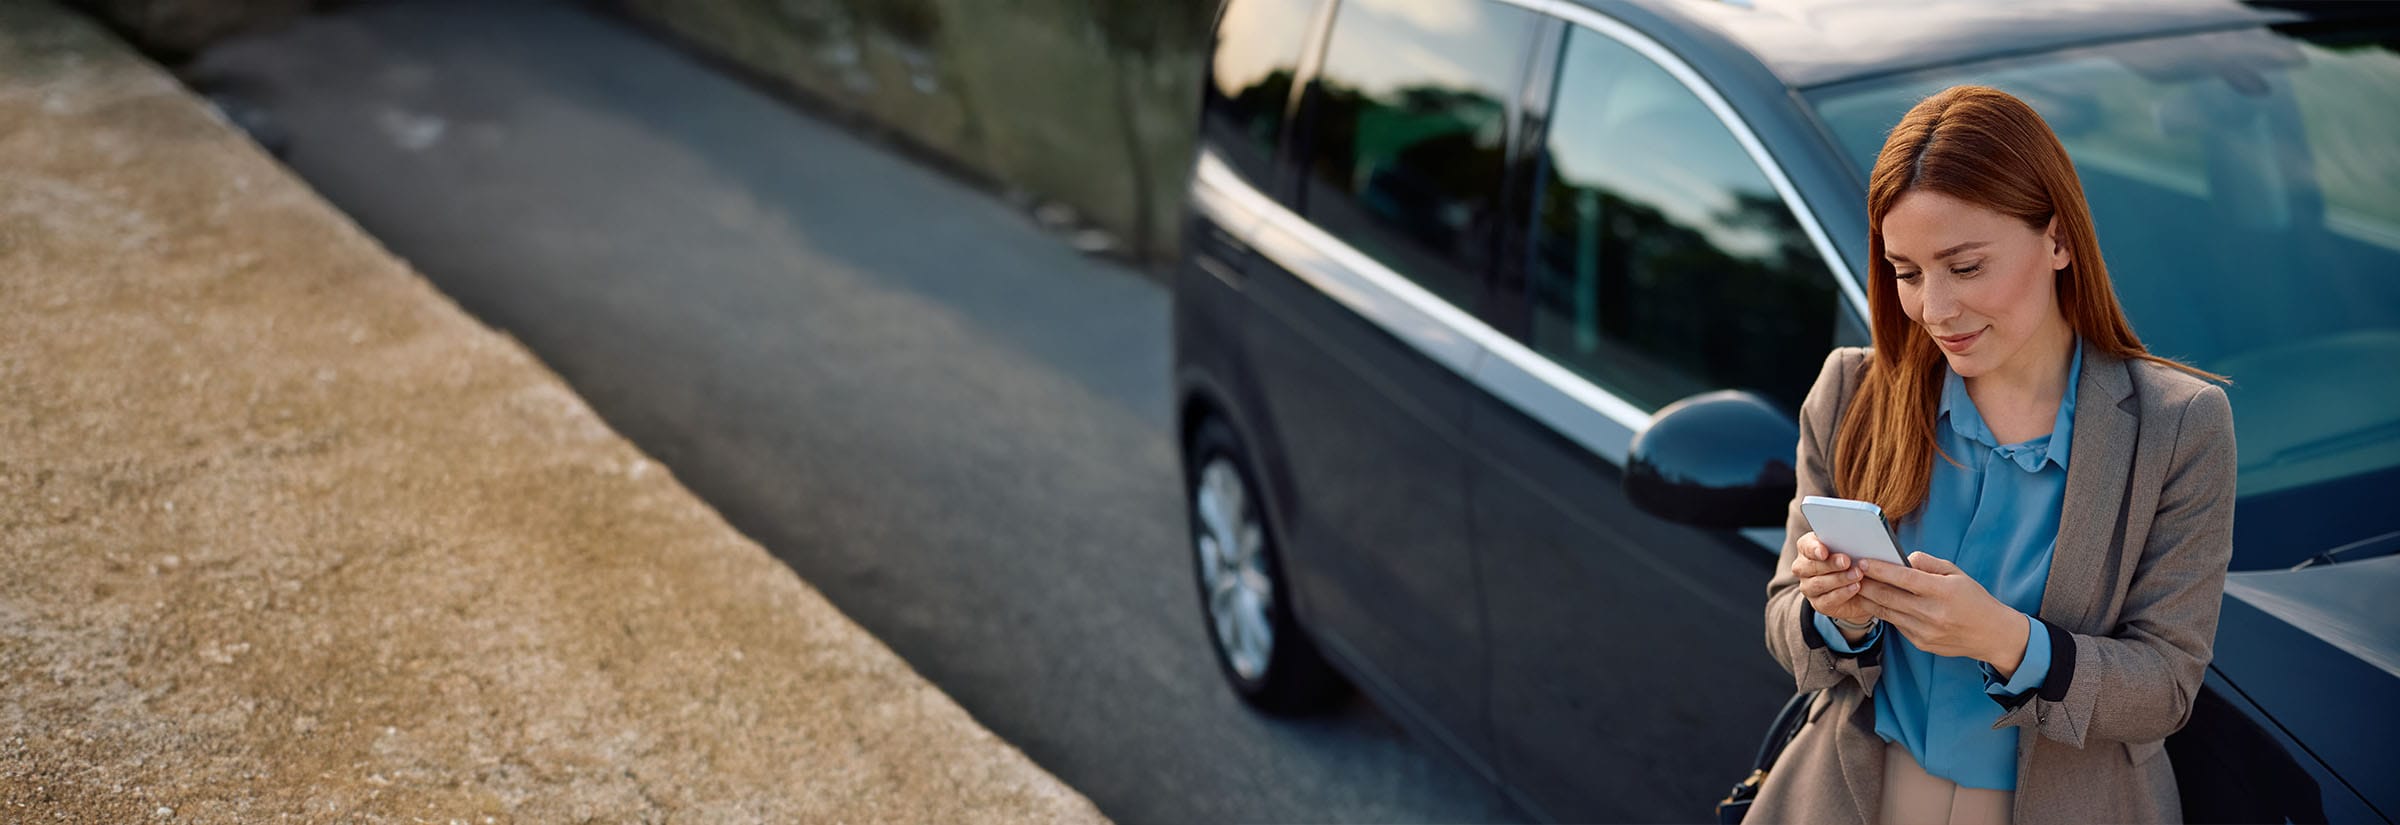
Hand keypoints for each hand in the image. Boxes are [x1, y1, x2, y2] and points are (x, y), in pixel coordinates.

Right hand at [1793, 532, 1876, 625]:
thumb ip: (1848, 542)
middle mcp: (1803, 568)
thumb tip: (1859, 538)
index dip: (1814, 549)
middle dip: (1830, 564)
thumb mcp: (1851, 548)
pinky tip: (1855, 587)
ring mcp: (1809, 587)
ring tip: (1857, 574)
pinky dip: (1842, 593)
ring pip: (1818, 584)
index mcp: (1808, 549)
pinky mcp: (1819, 603)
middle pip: (1811, 566)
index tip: (1824, 552)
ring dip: (1839, 579)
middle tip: (1846, 561)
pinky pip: (1827, 600)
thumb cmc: (1853, 559)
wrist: (1861, 588)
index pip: (1806, 546)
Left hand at [1856, 551, 2029, 675]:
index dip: (1879, 569)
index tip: (1861, 561)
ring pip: (1887, 612)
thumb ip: (1928, 563)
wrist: (1993, 635)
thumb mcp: (1957, 574)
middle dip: (1865, 583)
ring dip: (1867, 598)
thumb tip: (1902, 558)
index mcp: (1943, 592)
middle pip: (1888, 596)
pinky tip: (1872, 601)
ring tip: (1852, 585)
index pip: (1904, 578)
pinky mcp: (1921, 643)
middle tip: (1848, 572)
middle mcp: (1932, 613)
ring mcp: (1925, 631)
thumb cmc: (1974, 599)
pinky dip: (1882, 611)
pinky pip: (1896, 624)